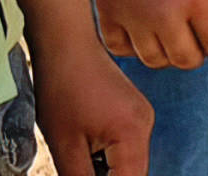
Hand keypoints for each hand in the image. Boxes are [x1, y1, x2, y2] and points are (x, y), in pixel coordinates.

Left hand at [16, 0, 153, 173]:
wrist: (66, 45)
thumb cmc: (61, 90)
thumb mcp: (65, 146)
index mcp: (133, 133)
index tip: (84, 172)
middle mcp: (146, 124)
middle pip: (134, 174)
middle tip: (80, 166)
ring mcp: (143, 116)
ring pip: (130, 163)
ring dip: (108, 170)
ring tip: (79, 154)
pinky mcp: (135, 112)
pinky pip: (126, 147)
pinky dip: (108, 157)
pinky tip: (85, 145)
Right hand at [80, 0, 207, 69]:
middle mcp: (164, 14)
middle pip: (184, 59)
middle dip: (196, 56)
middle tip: (197, 44)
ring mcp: (132, 15)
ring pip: (152, 59)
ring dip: (166, 55)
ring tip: (171, 39)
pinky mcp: (107, 12)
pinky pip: (119, 48)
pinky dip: (131, 48)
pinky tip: (141, 34)